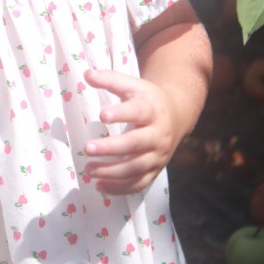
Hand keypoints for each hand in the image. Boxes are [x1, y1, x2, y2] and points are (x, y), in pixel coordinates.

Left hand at [82, 68, 181, 194]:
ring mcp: (158, 156)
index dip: (121, 113)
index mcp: (153, 110)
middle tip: (86, 148)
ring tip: (88, 169)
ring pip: (136, 168)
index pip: (138, 111)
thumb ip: (111, 80)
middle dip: (111, 148)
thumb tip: (87, 74)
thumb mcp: (133, 86)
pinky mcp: (155, 171)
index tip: (102, 114)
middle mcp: (158, 135)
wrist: (176, 116)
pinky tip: (99, 186)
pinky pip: (139, 184)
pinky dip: (120, 189)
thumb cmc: (147, 100)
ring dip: (111, 172)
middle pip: (136, 144)